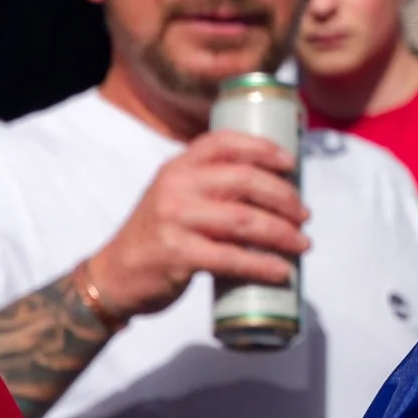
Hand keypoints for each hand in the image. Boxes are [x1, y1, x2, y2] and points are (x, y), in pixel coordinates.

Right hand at [82, 131, 309, 322]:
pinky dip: (262, 264)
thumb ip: (211, 185)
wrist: (113, 275)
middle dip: (283, 196)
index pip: (224, 142)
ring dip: (282, 232)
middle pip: (243, 180)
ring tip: (302, 243)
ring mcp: (175, 219)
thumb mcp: (175, 195)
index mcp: (178, 166)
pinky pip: (231, 257)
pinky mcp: (177, 254)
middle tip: (305, 214)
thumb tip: (274, 188)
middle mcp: (176, 186)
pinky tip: (281, 271)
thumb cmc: (159, 234)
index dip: (263, 148)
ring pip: (243, 219)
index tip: (291, 163)